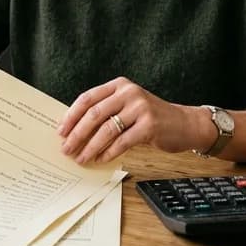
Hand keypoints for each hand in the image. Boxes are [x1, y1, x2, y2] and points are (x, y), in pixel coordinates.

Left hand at [56, 77, 209, 164]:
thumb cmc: (151, 117)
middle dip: (77, 134)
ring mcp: (140, 108)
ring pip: (106, 130)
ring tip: (81, 158)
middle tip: (66, 149)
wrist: (184, 124)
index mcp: (120, 85)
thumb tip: (74, 130)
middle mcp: (129, 93)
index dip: (71, 116)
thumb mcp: (128, 106)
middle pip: (94, 114)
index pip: (88, 98)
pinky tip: (100, 160)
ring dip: (90, 147)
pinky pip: (122, 142)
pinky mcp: (149, 126)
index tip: (60, 131)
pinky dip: (108, 153)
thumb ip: (106, 111)